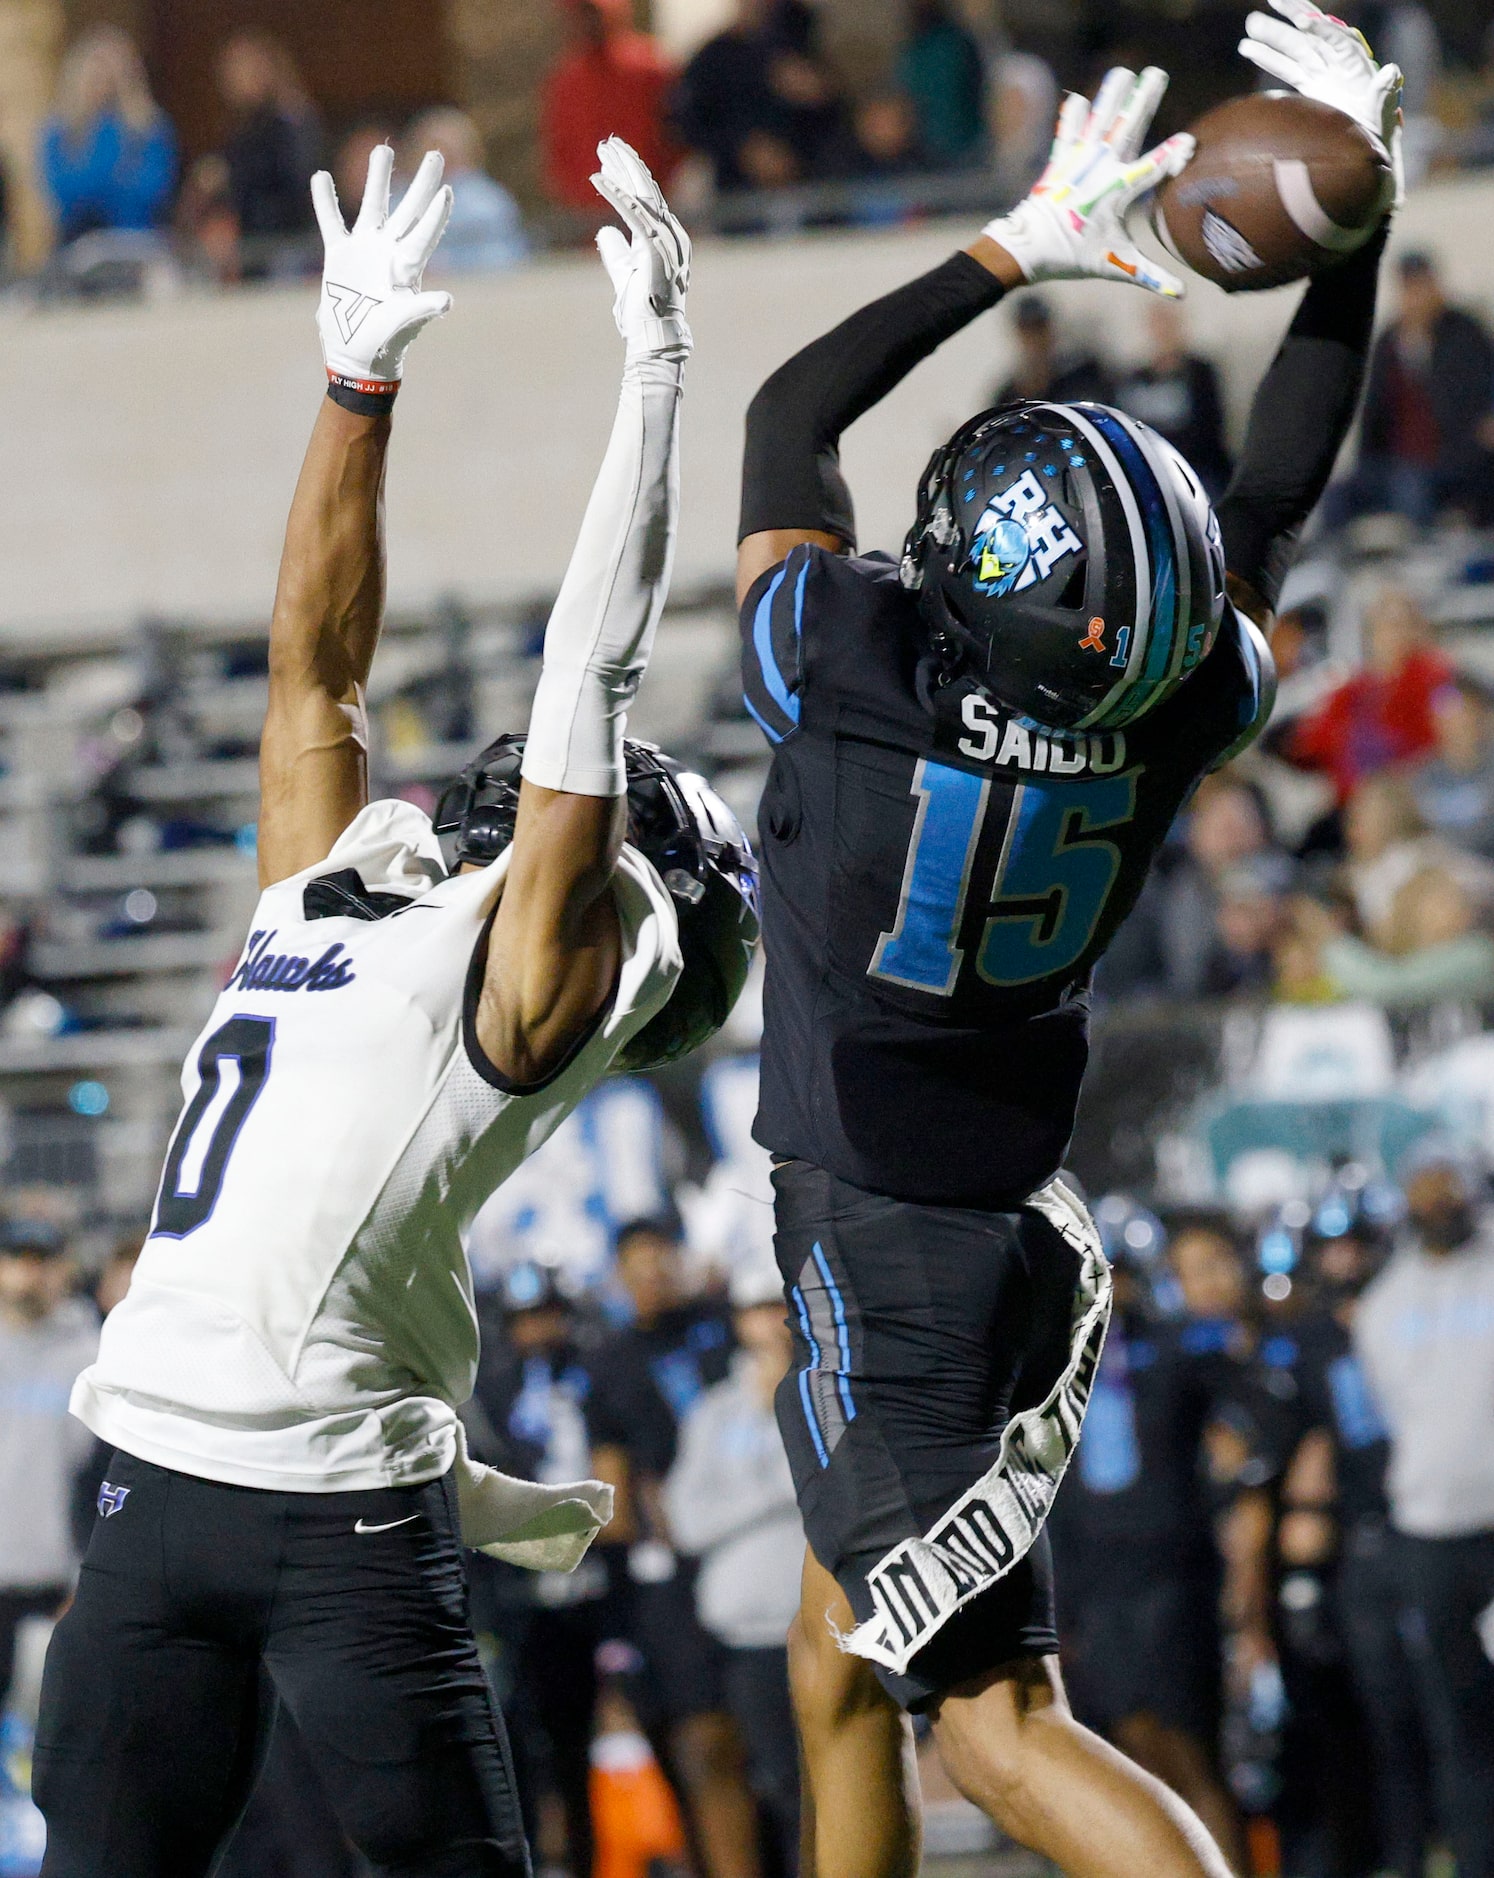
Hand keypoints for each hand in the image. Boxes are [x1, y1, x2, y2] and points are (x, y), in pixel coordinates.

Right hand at [312, 144, 452, 387]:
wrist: (355, 354)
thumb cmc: (385, 343)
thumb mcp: (403, 324)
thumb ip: (422, 309)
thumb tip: (446, 301)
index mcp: (407, 268)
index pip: (425, 233)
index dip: (436, 213)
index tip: (447, 188)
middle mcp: (389, 253)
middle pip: (408, 210)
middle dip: (421, 182)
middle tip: (435, 152)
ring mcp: (365, 252)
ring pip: (373, 206)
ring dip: (378, 178)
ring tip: (383, 148)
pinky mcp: (339, 257)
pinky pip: (332, 223)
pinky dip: (325, 202)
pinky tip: (321, 177)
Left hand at [591, 136, 692, 362]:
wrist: (653, 335)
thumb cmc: (641, 309)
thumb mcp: (623, 272)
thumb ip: (615, 250)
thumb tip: (604, 231)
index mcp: (665, 237)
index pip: (647, 197)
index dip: (628, 175)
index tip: (608, 158)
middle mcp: (670, 234)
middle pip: (647, 188)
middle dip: (626, 163)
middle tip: (606, 143)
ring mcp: (665, 241)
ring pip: (643, 195)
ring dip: (621, 170)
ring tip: (602, 151)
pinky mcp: (654, 250)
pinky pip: (633, 214)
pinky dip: (615, 195)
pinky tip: (598, 179)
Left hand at [981, 67, 1194, 297]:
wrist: (1027, 249)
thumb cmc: (1074, 257)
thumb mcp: (1114, 267)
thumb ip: (1150, 276)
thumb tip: (1182, 295)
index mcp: (1117, 191)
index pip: (1152, 169)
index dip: (1171, 156)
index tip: (1189, 142)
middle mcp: (1099, 169)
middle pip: (1127, 128)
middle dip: (1142, 100)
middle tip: (1156, 73)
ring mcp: (1077, 161)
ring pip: (1099, 121)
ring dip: (1110, 96)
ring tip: (1122, 72)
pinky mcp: (1059, 162)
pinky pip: (1067, 134)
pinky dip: (1071, 117)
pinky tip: (1076, 99)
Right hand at [1240, 0, 1403, 207]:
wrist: (1364, 148)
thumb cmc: (1375, 132)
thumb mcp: (1382, 114)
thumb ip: (1383, 94)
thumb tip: (1391, 72)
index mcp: (1355, 64)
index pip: (1336, 38)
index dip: (1321, 28)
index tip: (1302, 19)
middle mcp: (1336, 62)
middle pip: (1311, 34)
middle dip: (1291, 17)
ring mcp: (1319, 72)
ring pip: (1294, 47)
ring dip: (1272, 36)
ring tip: (1250, 24)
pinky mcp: (1307, 85)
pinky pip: (1285, 67)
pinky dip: (1267, 58)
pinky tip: (1247, 48)